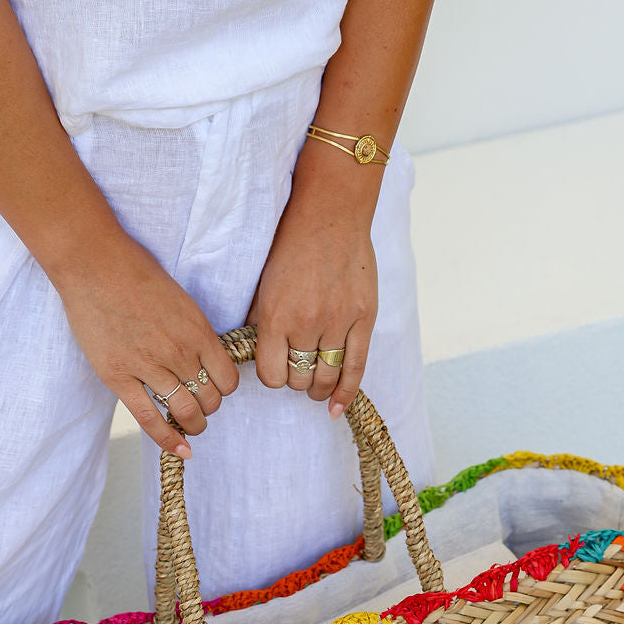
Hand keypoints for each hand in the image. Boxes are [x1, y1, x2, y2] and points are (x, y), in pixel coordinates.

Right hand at [55, 229, 238, 457]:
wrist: (94, 265)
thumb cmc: (135, 272)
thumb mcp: (180, 298)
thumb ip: (193, 329)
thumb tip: (202, 353)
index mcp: (198, 331)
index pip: (228, 378)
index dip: (225, 389)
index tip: (215, 388)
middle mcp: (180, 352)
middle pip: (211, 399)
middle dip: (209, 408)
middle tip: (201, 408)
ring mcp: (149, 367)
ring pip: (186, 412)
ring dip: (193, 425)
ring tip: (190, 426)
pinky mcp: (119, 377)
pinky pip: (150, 419)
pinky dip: (168, 440)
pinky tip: (180, 450)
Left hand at [246, 193, 377, 418]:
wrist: (331, 215)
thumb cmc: (292, 247)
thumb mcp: (264, 285)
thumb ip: (261, 323)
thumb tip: (260, 359)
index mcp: (275, 316)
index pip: (271, 375)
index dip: (273, 377)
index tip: (277, 368)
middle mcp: (305, 323)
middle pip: (298, 380)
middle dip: (296, 381)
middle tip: (298, 372)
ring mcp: (337, 322)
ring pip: (325, 377)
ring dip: (318, 387)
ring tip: (315, 386)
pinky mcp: (363, 319)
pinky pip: (355, 368)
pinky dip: (345, 393)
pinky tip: (336, 407)